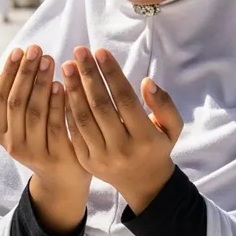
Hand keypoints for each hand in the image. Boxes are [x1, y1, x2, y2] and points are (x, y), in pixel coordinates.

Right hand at [0, 45, 90, 232]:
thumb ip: (9, 103)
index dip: (9, 73)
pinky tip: (61, 84)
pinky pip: (55, 125)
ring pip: (34, 112)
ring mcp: (34, 153)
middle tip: (35, 49)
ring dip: (40, 83)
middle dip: (25, 72)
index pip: (1, 97)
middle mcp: (13, 144)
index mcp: (2, 133)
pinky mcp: (56, 157)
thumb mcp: (20, 125)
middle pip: (16, 102)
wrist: (63, 182)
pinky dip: (56, 103)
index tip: (18, 50)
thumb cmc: (42, 142)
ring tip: (48, 60)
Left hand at [62, 47, 182, 213]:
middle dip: (88, 75)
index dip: (112, 74)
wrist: (144, 184)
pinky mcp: (87, 162)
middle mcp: (122, 148)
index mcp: (145, 137)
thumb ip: (164, 104)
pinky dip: (67, 108)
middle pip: (101, 106)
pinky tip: (62, 88)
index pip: (125, 99)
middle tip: (79, 51)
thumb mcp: (172, 127)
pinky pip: (74, 131)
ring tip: (68, 65)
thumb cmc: (157, 146)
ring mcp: (102, 157)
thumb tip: (146, 82)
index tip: (100, 51)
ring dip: (73, 89)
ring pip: (84, 118)